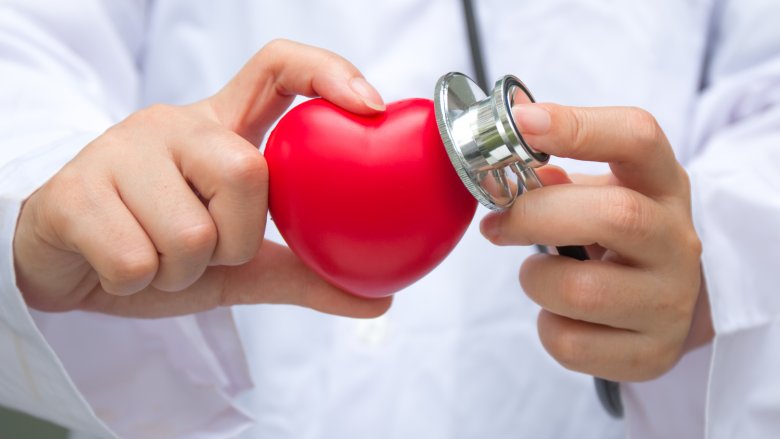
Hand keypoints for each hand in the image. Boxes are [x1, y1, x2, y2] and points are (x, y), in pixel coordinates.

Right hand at [13, 39, 390, 318]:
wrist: (64, 266)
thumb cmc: (155, 248)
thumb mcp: (235, 262)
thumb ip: (301, 273)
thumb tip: (378, 300)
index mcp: (219, 130)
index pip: (276, 69)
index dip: (327, 72)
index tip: (369, 107)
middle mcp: (172, 125)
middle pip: (246, 171)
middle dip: (235, 239)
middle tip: (206, 249)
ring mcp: (119, 150)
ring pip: (191, 231)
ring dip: (182, 270)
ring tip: (156, 259)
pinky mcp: (74, 191)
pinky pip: (136, 260)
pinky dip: (138, 284)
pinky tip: (119, 268)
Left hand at [480, 103, 711, 380]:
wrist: (663, 301)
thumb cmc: (616, 238)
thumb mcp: (599, 194)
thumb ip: (555, 174)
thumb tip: (509, 145)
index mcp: (662, 185)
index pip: (637, 138)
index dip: (578, 127)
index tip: (523, 122)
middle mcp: (678, 241)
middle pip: (615, 216)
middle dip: (536, 216)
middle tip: (498, 223)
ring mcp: (670, 302)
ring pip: (583, 291)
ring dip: (537, 279)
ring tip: (539, 274)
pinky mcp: (652, 354)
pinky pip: (571, 344)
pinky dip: (548, 328)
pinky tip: (560, 315)